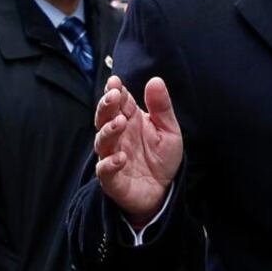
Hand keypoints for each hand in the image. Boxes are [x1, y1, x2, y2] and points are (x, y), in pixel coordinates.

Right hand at [94, 76, 182, 224]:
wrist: (164, 191)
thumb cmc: (162, 157)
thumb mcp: (169, 129)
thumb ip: (161, 107)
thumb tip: (155, 80)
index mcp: (130, 121)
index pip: (119, 103)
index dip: (115, 91)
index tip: (115, 81)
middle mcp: (118, 137)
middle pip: (105, 118)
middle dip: (106, 106)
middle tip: (113, 96)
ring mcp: (112, 157)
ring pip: (102, 142)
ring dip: (108, 131)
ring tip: (120, 123)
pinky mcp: (113, 180)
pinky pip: (105, 172)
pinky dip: (109, 164)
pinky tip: (119, 157)